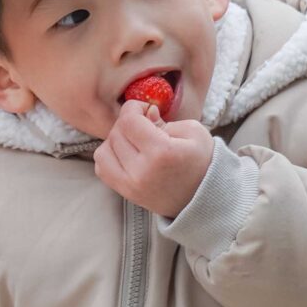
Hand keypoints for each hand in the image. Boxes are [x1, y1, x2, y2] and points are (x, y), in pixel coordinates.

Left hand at [93, 100, 216, 218]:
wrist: (205, 197)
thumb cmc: (202, 161)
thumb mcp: (193, 132)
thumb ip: (163, 119)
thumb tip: (144, 112)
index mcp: (161, 152)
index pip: (128, 120)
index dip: (134, 108)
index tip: (146, 110)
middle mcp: (142, 171)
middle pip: (116, 133)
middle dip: (128, 123)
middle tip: (145, 126)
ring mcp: (131, 185)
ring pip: (104, 150)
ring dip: (116, 140)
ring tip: (135, 141)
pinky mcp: (126, 193)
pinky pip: (102, 168)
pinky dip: (109, 157)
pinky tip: (126, 154)